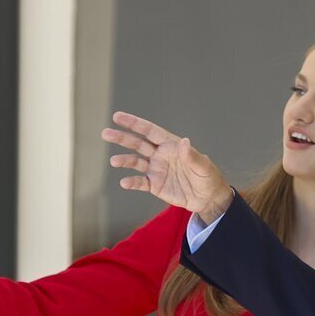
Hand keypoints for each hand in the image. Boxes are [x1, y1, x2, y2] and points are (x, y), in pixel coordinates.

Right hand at [102, 112, 233, 222]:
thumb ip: (192, 156)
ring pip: (136, 162)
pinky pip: (140, 182)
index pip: (149, 131)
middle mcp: (160, 155)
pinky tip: (124, 182)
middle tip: (106, 133)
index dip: (134, 123)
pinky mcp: (155, 185)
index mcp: (171, 145)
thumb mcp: (203, 166)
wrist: (208, 198)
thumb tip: (184, 142)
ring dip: (124, 160)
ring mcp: (156, 170)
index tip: (117, 116)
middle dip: (122, 138)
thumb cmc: (208, 178)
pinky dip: (132, 182)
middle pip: (138, 144)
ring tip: (114, 161)